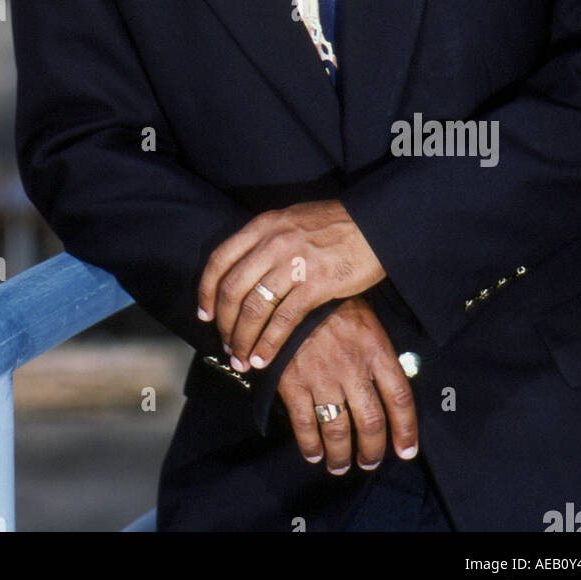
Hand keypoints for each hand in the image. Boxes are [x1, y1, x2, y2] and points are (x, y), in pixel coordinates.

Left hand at [197, 200, 384, 370]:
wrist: (375, 223)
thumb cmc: (335, 224)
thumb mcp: (291, 220)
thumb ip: (267, 239)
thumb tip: (246, 267)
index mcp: (263, 225)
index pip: (220, 259)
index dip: (206, 290)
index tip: (205, 314)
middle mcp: (272, 243)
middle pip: (233, 289)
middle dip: (225, 323)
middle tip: (226, 345)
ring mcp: (293, 263)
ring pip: (254, 308)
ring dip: (243, 339)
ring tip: (242, 359)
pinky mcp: (315, 284)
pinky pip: (283, 320)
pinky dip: (269, 344)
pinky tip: (264, 359)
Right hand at [277, 297, 418, 473]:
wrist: (289, 286)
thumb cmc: (330, 301)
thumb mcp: (364, 317)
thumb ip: (376, 351)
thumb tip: (387, 385)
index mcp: (374, 348)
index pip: (400, 398)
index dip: (406, 430)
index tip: (406, 451)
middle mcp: (352, 367)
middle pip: (371, 421)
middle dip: (372, 450)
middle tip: (369, 462)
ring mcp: (321, 376)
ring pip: (338, 429)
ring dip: (341, 455)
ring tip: (340, 466)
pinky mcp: (292, 381)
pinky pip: (304, 424)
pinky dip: (310, 445)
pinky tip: (314, 454)